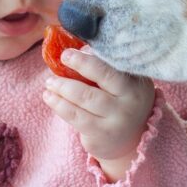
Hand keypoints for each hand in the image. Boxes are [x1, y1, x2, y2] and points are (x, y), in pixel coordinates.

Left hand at [42, 47, 155, 180]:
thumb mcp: (126, 83)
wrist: (132, 137)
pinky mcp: (101, 134)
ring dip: (62, 87)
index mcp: (136, 85)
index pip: (111, 69)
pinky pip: (76, 117)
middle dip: (78, 67)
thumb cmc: (122, 100)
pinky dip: (59, 105)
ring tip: (49, 82)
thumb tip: (80, 49)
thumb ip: (107, 66)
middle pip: (100, 80)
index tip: (68, 53)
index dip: (88, 60)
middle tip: (62, 58)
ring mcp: (116, 121)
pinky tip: (49, 97)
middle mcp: (130, 103)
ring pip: (84, 99)